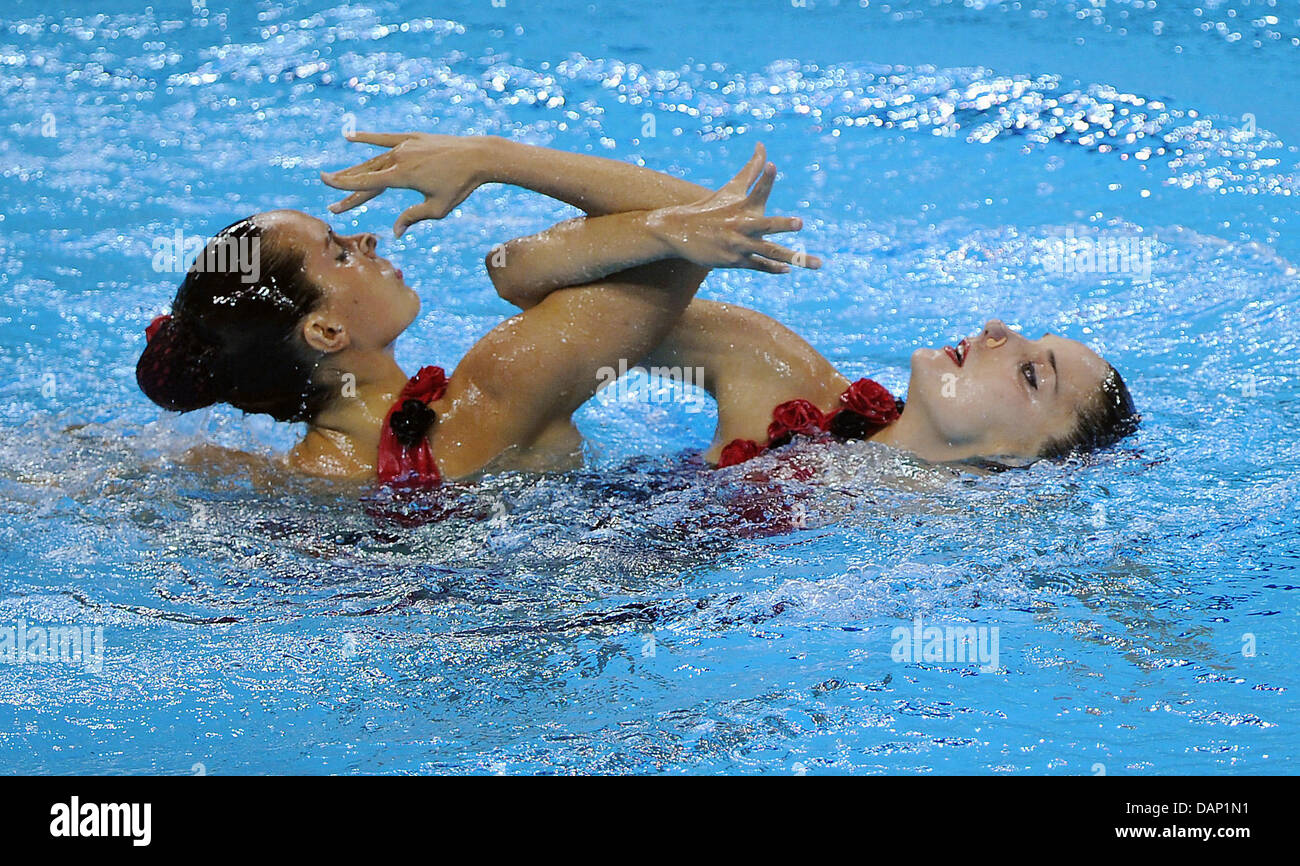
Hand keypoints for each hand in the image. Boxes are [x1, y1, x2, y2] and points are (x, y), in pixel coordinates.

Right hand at [320, 132, 493, 237]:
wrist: (477, 156)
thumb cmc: (459, 186)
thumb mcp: (437, 209)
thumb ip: (412, 217)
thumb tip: (395, 232)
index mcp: (401, 177)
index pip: (366, 182)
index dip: (344, 185)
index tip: (324, 183)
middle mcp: (398, 159)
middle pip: (366, 175)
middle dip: (347, 189)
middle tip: (332, 204)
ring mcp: (404, 146)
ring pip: (373, 160)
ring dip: (355, 170)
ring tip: (337, 178)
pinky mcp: (412, 138)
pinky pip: (384, 138)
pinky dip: (367, 138)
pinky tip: (349, 137)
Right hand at [646, 143, 820, 272]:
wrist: (680, 232)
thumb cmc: (711, 207)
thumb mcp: (732, 188)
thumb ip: (753, 169)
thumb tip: (762, 144)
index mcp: (742, 205)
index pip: (757, 189)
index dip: (766, 177)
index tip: (771, 165)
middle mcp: (741, 224)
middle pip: (765, 225)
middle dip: (782, 224)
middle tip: (800, 223)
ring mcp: (738, 244)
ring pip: (769, 251)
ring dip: (793, 257)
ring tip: (817, 263)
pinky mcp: (734, 260)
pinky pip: (758, 265)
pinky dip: (773, 268)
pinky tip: (787, 270)